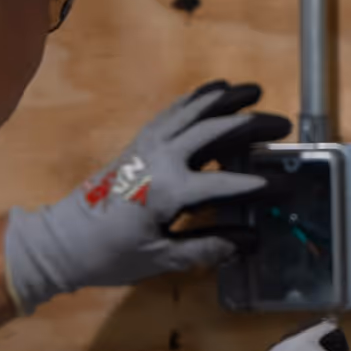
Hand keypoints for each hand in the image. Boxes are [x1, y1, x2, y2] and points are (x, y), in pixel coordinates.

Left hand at [2, 81, 289, 315]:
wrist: (63, 241)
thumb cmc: (110, 255)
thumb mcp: (161, 259)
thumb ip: (207, 247)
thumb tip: (249, 242)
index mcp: (168, 191)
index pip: (227, 183)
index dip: (260, 185)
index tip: (287, 186)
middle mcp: (160, 158)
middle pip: (214, 131)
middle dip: (251, 125)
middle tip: (281, 124)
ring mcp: (147, 144)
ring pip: (192, 111)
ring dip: (225, 100)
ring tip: (254, 91)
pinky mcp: (138, 141)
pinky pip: (172, 111)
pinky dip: (196, 99)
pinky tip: (214, 92)